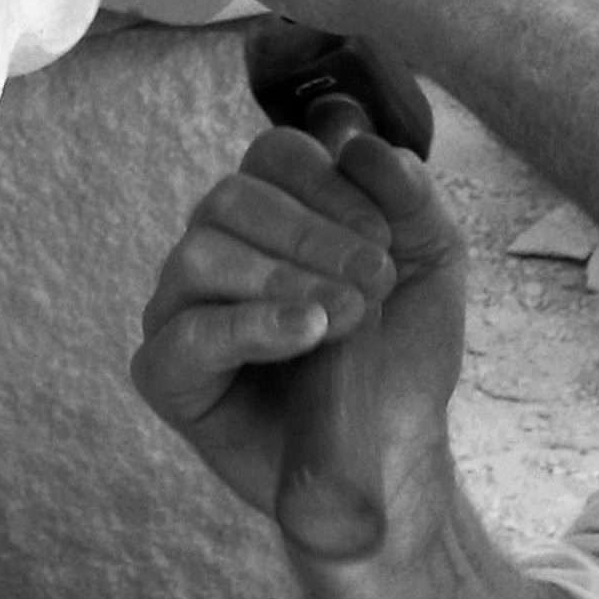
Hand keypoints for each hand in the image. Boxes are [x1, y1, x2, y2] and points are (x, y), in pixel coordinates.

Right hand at [130, 125, 468, 548]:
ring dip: (282, 278)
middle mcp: (215, 247)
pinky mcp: (166, 373)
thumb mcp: (431, 262)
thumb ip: (408, 195)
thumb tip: (361, 143)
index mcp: (271, 210)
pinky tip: (304, 333)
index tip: (382, 236)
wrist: (395, 455)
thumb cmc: (401, 355)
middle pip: (231, 198)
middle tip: (372, 283)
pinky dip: (248, 326)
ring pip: (200, 255)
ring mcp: (182, 308)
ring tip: (343, 318)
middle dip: (311, 235)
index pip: (272, 155)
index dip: (327, 183)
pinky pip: (186, 334)